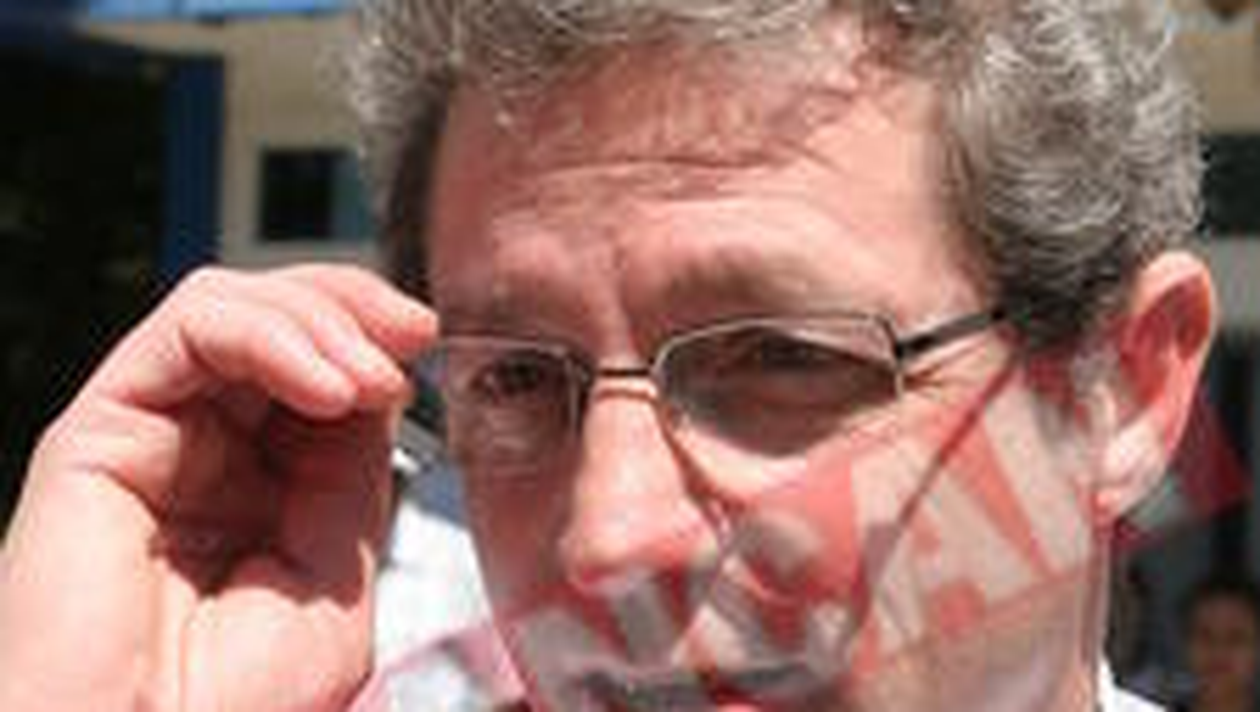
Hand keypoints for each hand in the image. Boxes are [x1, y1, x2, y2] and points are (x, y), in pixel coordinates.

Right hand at [0, 265, 435, 710]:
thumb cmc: (236, 709)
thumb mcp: (336, 581)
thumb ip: (352, 478)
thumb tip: (377, 385)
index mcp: (256, 487)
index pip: (316, 367)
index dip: (373, 340)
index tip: (428, 347)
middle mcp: (200, 450)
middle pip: (276, 318)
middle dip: (354, 308)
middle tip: (414, 334)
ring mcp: (150, 435)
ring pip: (231, 306)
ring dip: (320, 319)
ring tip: (372, 375)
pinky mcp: (99, 430)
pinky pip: (187, 329)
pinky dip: (269, 335)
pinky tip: (328, 386)